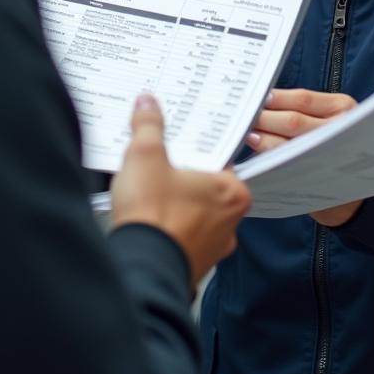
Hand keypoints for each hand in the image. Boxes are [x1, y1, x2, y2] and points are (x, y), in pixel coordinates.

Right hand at [111, 94, 251, 286]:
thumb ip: (149, 125)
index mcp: (232, 191)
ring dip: (175, 205)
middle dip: (182, 177)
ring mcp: (214, 247)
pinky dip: (169, 228)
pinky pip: (183, 237)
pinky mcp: (194, 264)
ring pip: (195, 214)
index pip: (218, 158)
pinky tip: (148, 219)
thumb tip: (147, 104)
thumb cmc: (153, 215)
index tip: (176, 143)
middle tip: (159, 165)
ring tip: (148, 194)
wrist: (141, 268)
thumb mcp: (146, 155)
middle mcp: (230, 221)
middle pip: (206, 186)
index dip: (193, 148)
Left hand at [245, 88, 362, 227]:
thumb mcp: (327, 117)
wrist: (353, 186)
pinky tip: (258, 157)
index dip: (275, 99)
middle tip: (243, 119)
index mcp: (343, 106)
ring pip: (289, 145)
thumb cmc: (331, 142)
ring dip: (263, 140)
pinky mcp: (321, 180)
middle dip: (264, 120)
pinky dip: (271, 160)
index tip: (254, 99)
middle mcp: (341, 129)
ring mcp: (331, 156)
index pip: (302, 98)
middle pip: (293, 121)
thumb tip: (262, 99)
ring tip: (248, 136)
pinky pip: (289, 167)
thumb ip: (301, 108)